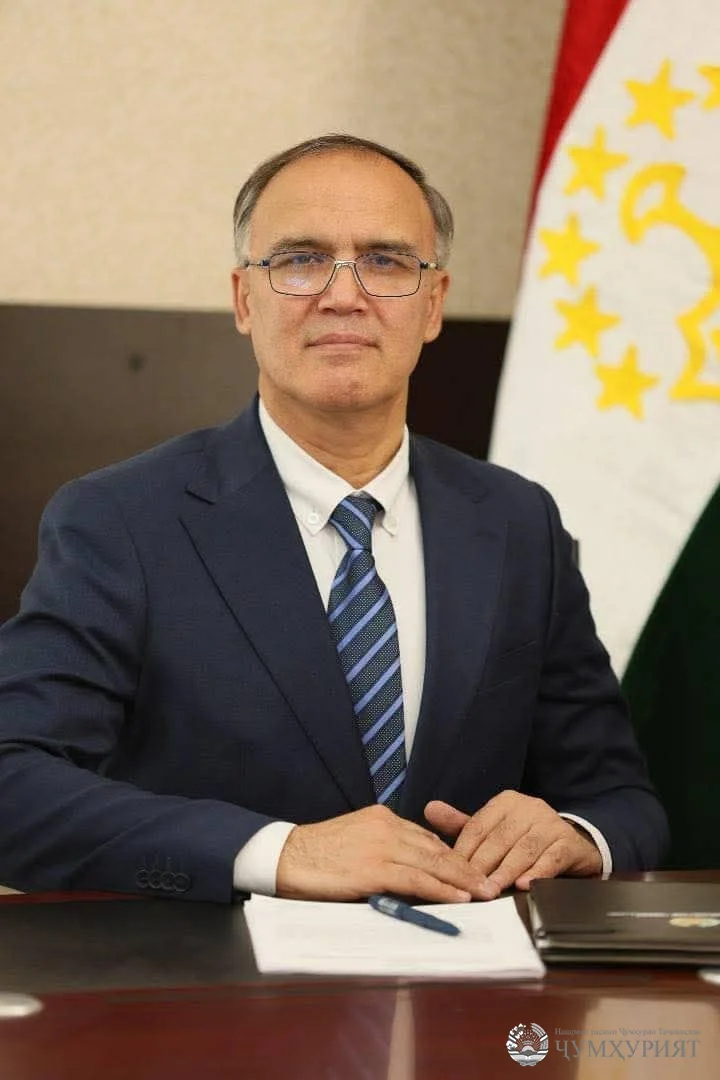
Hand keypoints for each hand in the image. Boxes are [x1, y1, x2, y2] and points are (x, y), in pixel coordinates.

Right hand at [276, 804, 488, 902]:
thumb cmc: (316, 855)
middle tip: (489, 883)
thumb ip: (382, 849)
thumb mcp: (355, 841)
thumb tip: (409, 871)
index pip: (426, 837)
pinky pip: (415, 879)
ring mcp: (381, 846)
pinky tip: (457, 898)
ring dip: (461, 880)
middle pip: (436, 848)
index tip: (471, 870)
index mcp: (382, 817)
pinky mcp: (373, 868)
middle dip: (466, 867)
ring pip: (432, 862)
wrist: (285, 856)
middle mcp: (386, 826)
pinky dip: (440, 889)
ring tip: (483, 893)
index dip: (452, 856)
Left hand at [424, 791, 602, 899]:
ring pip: (524, 849)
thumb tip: (429, 808)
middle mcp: (529, 807)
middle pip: (499, 838)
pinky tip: (524, 885)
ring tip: (491, 890)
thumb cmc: (524, 839)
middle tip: (469, 887)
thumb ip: (463, 824)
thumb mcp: (493, 830)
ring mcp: (551, 824)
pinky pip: (551, 859)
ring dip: (506, 871)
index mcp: (506, 802)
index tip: (450, 872)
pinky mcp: (569, 843)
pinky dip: (537, 872)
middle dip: (483, 865)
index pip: (479, 826)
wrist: (571, 846)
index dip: (463, 850)